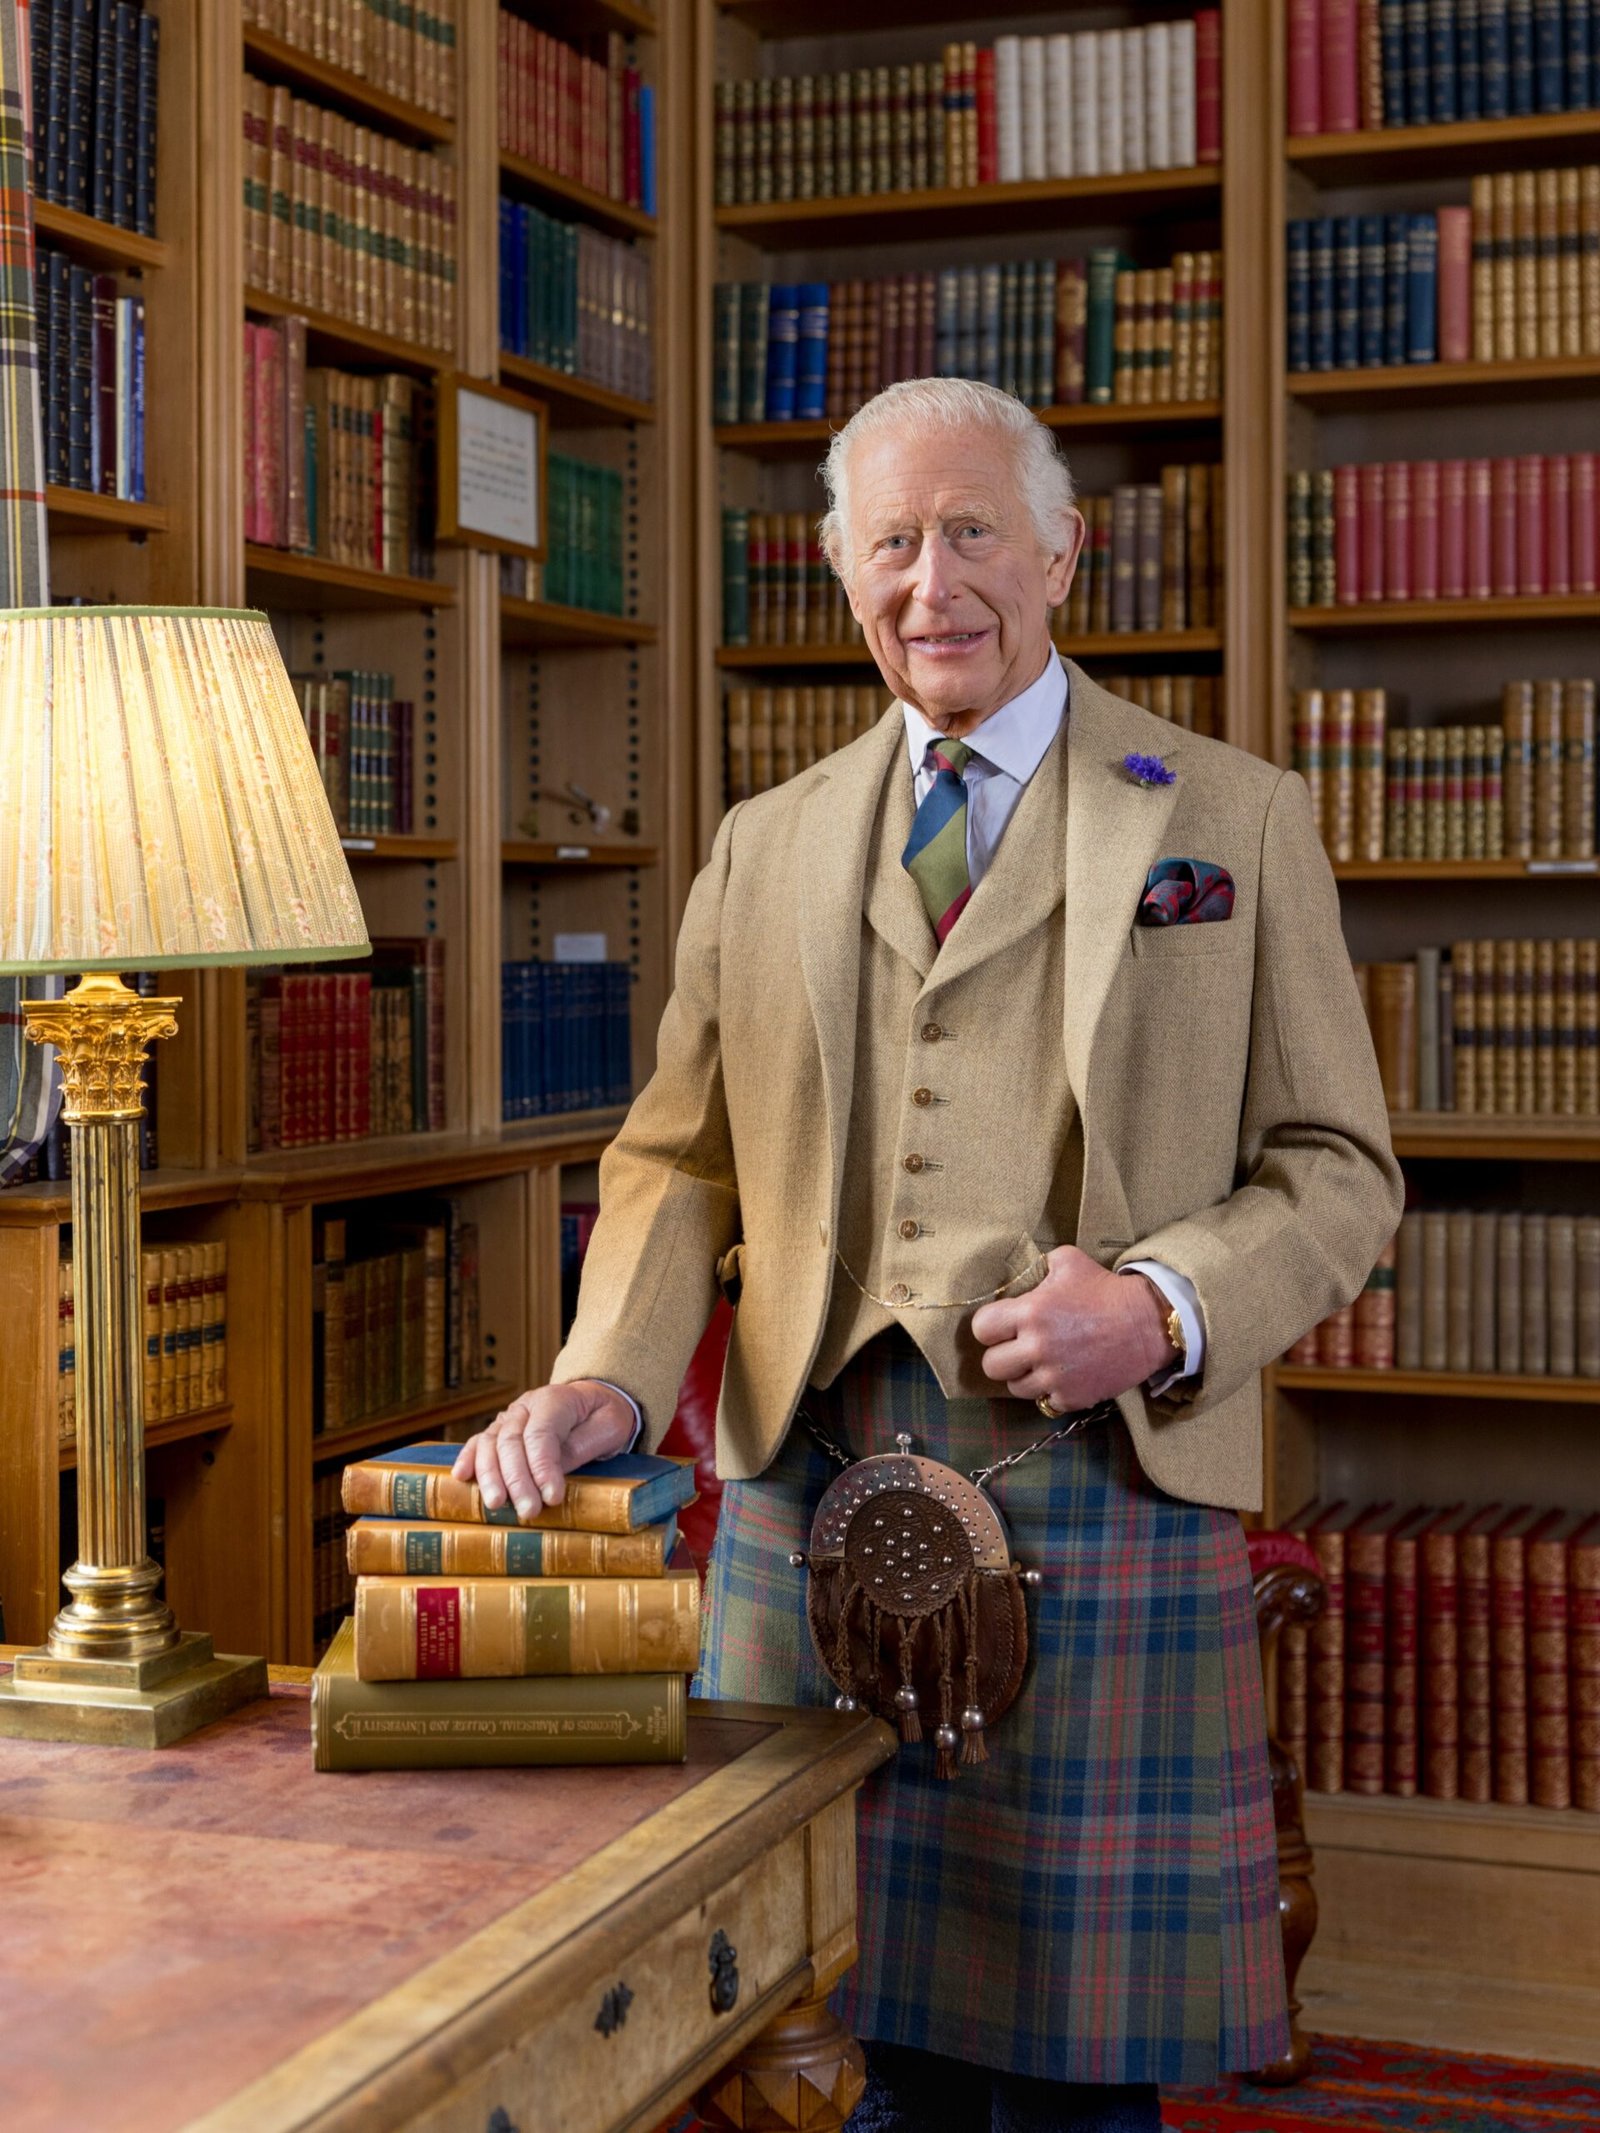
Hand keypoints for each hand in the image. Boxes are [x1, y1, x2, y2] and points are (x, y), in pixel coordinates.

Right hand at [451, 1381, 637, 1517]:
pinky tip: (461, 1477)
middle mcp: (526, 1406)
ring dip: (490, 1476)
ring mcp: (509, 1417)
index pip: (542, 1434)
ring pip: (490, 1443)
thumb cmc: (604, 1417)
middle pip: (512, 1442)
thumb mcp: (608, 1428)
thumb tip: (551, 1476)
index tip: (552, 1497)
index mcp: (555, 1400)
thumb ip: (580, 1447)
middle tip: (528, 1511)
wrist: (595, 1400)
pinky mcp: (500, 1431)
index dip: (543, 1467)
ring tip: (496, 1504)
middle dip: (518, 1479)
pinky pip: (479, 1442)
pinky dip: (469, 1459)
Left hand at [970, 1248, 1178, 1410]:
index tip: (1003, 1325)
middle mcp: (1037, 1347)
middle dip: (1002, 1355)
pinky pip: (1044, 1401)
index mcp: (1030, 1312)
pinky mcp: (1071, 1397)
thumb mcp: (1068, 1261)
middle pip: (990, 1366)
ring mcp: (1054, 1376)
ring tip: (1042, 1362)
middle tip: (1019, 1347)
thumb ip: (1037, 1267)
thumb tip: (1019, 1277)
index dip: (990, 1327)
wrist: (1148, 1324)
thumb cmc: (1106, 1289)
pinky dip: (1050, 1391)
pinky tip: (1063, 1375)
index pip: (981, 1329)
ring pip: (1014, 1388)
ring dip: (1024, 1375)